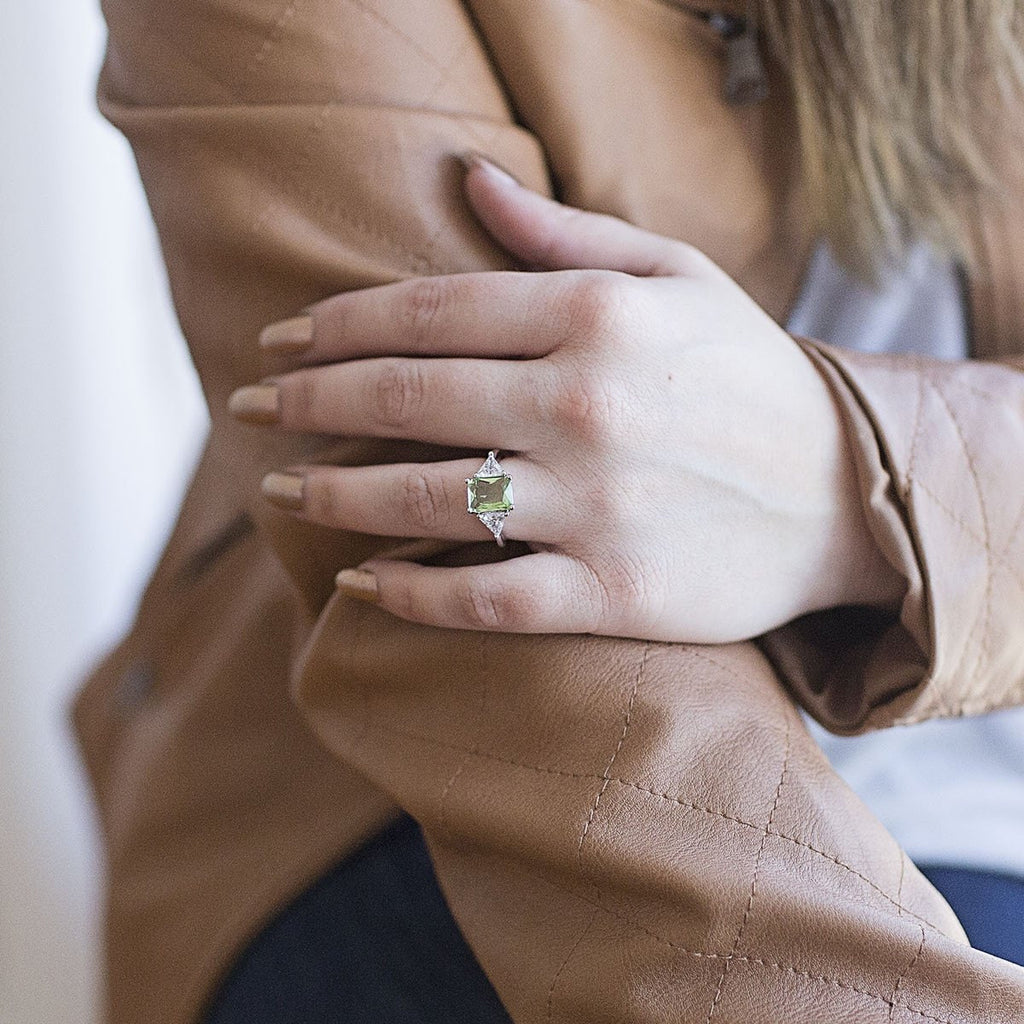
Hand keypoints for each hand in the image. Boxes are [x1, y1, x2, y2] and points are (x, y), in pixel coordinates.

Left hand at [228, 157, 903, 641]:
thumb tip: (468, 179)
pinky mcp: (613, 592)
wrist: (842, 492)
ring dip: (333, 493)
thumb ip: (564, 233)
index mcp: (597, 318)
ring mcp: (598, 506)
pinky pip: (486, 598)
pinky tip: (358, 584)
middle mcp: (587, 407)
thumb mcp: (676, 276)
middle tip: (249, 412)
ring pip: (426, 499)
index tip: (278, 341)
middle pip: (405, 396)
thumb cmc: (746, 377)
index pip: (426, 311)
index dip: (335, 324)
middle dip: (306, 402)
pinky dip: (410, 595)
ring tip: (281, 489)